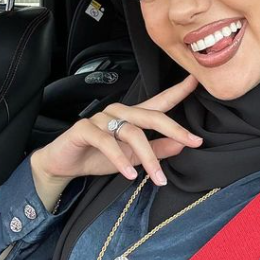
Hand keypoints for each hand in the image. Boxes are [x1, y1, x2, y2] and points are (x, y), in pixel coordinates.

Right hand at [30, 74, 202, 206]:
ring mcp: (101, 119)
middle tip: (192, 142)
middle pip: (151, 116)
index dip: (178, 91)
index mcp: (132, 117)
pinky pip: (106, 142)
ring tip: (157, 177)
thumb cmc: (98, 157)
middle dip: (173, 129)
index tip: (196, 81)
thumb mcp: (133, 158)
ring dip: (147, 157)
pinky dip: (120, 159)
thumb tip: (183, 146)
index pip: (159, 102)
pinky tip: (130, 174)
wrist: (63, 165)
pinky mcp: (84, 129)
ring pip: (131, 132)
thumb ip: (157, 151)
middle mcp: (119, 113)